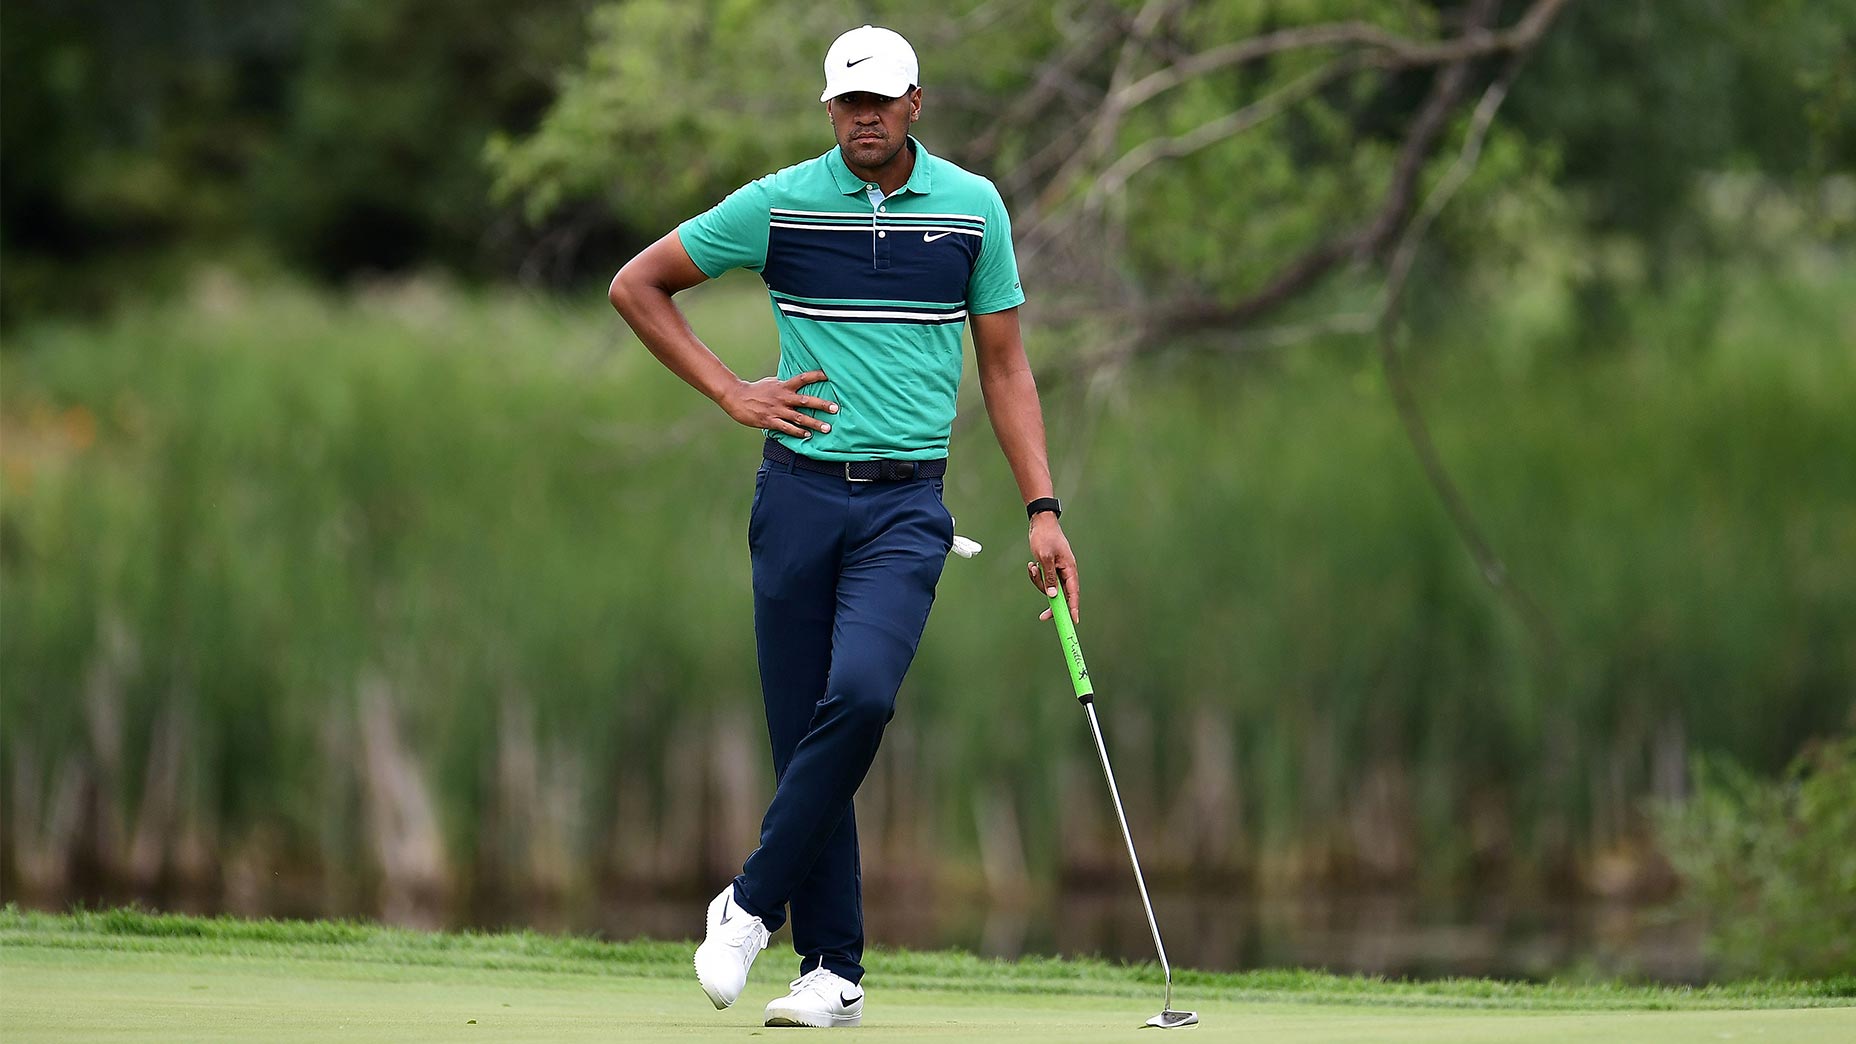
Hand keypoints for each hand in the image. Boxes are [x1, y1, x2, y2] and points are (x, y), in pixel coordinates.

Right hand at [720, 370, 837, 437]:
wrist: (736, 397)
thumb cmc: (756, 390)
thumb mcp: (772, 382)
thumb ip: (786, 383)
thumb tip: (798, 380)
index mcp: (783, 386)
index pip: (803, 378)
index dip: (816, 376)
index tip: (830, 376)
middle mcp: (782, 397)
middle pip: (805, 400)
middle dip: (821, 405)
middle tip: (835, 408)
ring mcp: (777, 410)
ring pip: (799, 417)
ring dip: (814, 423)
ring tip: (827, 428)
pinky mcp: (770, 421)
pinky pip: (786, 428)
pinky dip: (798, 432)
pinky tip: (808, 435)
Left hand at [1024, 515, 1078, 622]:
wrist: (1040, 523)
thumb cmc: (1045, 537)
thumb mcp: (1045, 558)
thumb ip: (1050, 578)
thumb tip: (1052, 596)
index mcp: (1070, 569)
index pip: (1074, 593)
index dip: (1074, 608)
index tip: (1073, 621)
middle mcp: (1066, 572)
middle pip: (1062, 595)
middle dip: (1051, 604)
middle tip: (1042, 617)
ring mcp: (1058, 571)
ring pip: (1049, 588)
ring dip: (1038, 581)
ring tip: (1032, 567)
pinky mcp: (1050, 568)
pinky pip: (1043, 580)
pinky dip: (1036, 575)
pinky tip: (1031, 565)